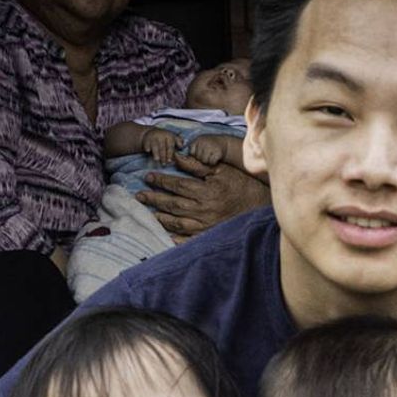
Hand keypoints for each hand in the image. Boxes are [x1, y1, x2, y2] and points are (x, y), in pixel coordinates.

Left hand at [139, 154, 269, 238]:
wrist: (257, 207)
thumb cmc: (239, 185)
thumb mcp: (220, 170)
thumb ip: (197, 165)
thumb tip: (177, 157)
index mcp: (206, 191)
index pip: (177, 185)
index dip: (161, 181)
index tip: (148, 177)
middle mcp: (204, 210)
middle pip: (173, 204)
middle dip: (154, 199)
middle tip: (140, 196)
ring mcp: (206, 225)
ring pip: (177, 223)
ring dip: (161, 218)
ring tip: (149, 212)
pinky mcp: (209, 235)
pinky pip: (188, 239)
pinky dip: (175, 238)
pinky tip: (165, 234)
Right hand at [144, 127, 179, 164]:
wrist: (152, 133)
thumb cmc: (165, 139)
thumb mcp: (172, 138)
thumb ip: (178, 142)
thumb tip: (181, 146)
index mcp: (169, 136)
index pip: (170, 146)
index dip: (170, 154)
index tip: (170, 161)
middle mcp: (161, 136)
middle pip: (162, 148)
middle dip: (163, 156)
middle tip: (164, 164)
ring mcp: (154, 137)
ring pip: (155, 146)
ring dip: (156, 153)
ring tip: (157, 160)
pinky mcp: (147, 139)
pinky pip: (147, 144)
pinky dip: (147, 148)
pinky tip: (148, 151)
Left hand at [186, 134, 226, 165]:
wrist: (223, 142)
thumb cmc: (209, 145)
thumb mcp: (200, 143)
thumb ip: (193, 149)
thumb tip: (182, 157)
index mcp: (197, 140)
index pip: (192, 153)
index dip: (196, 155)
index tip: (201, 152)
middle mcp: (203, 142)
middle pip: (198, 158)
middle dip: (202, 158)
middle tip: (208, 154)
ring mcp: (211, 146)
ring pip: (204, 161)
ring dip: (208, 161)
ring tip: (211, 156)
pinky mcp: (218, 152)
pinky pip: (212, 162)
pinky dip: (213, 162)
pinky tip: (215, 157)